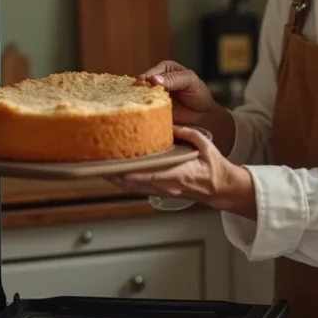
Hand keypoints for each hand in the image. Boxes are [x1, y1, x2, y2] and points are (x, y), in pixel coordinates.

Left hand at [105, 126, 255, 218]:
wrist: (221, 188)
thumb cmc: (214, 168)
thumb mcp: (205, 145)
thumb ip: (188, 134)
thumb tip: (172, 125)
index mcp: (177, 174)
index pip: (146, 174)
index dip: (126, 171)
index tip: (111, 163)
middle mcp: (166, 185)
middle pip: (132, 182)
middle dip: (113, 174)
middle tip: (96, 162)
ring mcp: (162, 190)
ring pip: (132, 187)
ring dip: (116, 178)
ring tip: (100, 165)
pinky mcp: (161, 191)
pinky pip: (138, 187)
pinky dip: (124, 180)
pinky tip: (115, 172)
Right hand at [138, 60, 215, 125]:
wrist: (203, 114)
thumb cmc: (198, 93)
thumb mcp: (190, 81)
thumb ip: (174, 78)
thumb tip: (153, 79)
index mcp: (165, 69)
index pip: (152, 72)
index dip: (148, 78)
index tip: (146, 83)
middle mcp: (156, 81)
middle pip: (143, 84)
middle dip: (141, 90)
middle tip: (141, 95)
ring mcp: (153, 95)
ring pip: (141, 96)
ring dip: (140, 100)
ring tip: (142, 104)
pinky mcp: (153, 108)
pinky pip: (145, 108)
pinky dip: (144, 110)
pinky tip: (144, 112)